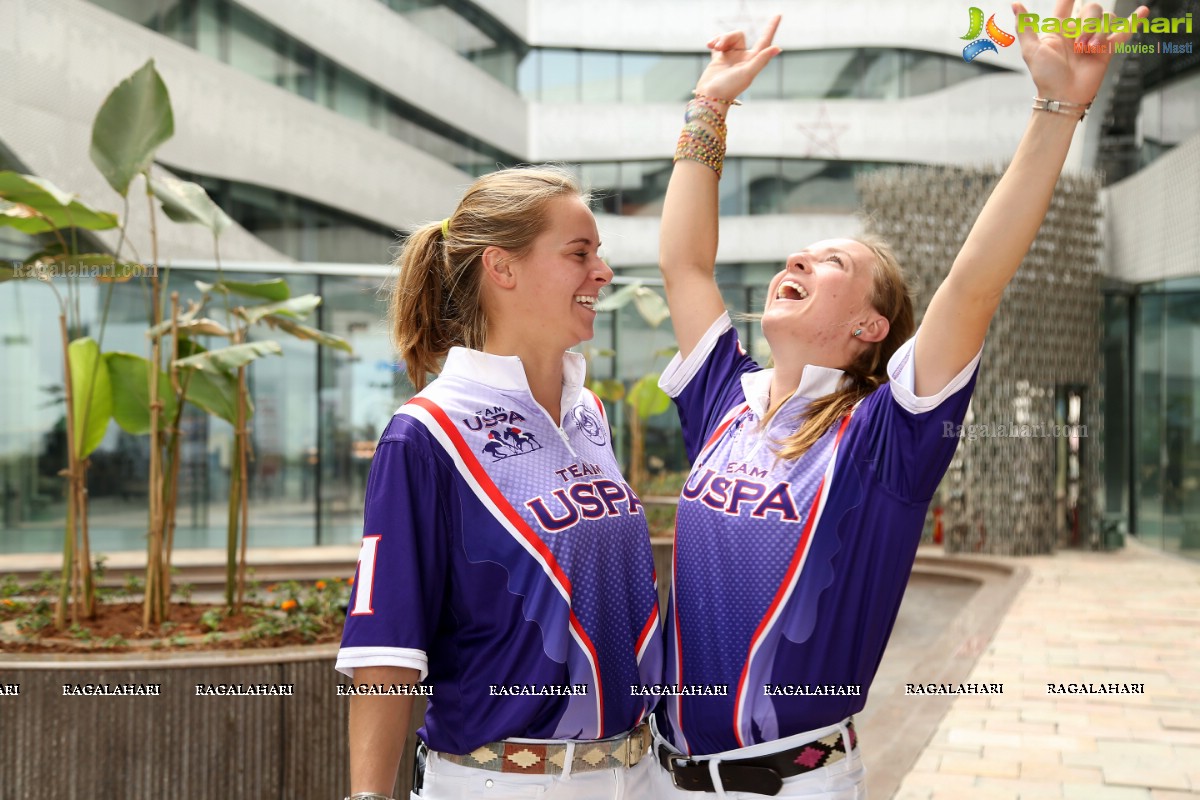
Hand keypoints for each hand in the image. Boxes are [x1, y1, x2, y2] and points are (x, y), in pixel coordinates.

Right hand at [694, 14, 782, 101]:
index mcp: (752, 61)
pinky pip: (718, 43)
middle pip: (738, 35)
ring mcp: (731, 57)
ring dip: (720, 39)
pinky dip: (714, 41)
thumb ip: (761, 59)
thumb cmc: (728, 88)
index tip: (778, 15)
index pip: (764, 40)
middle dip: (727, 37)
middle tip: (719, 47)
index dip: (771, 28)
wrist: (710, 97)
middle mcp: (743, 58)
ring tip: (713, 47)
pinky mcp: (719, 58)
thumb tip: (778, 48)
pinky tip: (709, 45)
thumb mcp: (747, 73)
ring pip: (728, 38)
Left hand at [1012, 1, 1148, 104]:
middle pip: (1092, 9)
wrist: (1063, 96)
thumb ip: (1025, 26)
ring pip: (1106, 19)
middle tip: (1080, 44)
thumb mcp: (1031, 49)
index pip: (1066, 5)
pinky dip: (1134, 21)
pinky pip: (1123, 31)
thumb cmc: (1045, 76)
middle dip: (1088, 23)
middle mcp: (1077, 32)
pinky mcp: (1107, 50)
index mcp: (1059, 29)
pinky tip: (1143, 11)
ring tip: (1091, 49)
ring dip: (1100, 32)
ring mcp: (1094, 39)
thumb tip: (1015, 5)